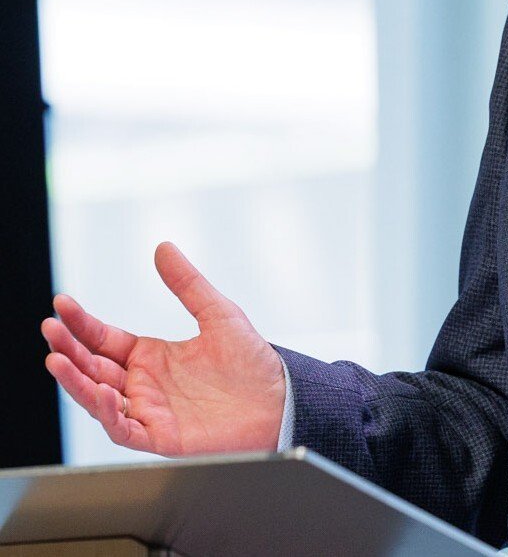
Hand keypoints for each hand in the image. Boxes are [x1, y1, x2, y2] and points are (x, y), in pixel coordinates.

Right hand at [42, 242, 285, 455]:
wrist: (280, 399)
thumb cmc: (251, 362)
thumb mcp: (218, 312)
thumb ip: (187, 284)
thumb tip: (163, 248)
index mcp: (151, 357)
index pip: (103, 339)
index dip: (81, 323)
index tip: (62, 304)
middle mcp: (143, 385)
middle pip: (93, 367)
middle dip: (68, 348)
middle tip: (50, 328)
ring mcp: (149, 411)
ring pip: (98, 398)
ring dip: (75, 381)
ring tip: (56, 358)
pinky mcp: (160, 436)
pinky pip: (123, 428)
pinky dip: (108, 412)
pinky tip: (100, 392)